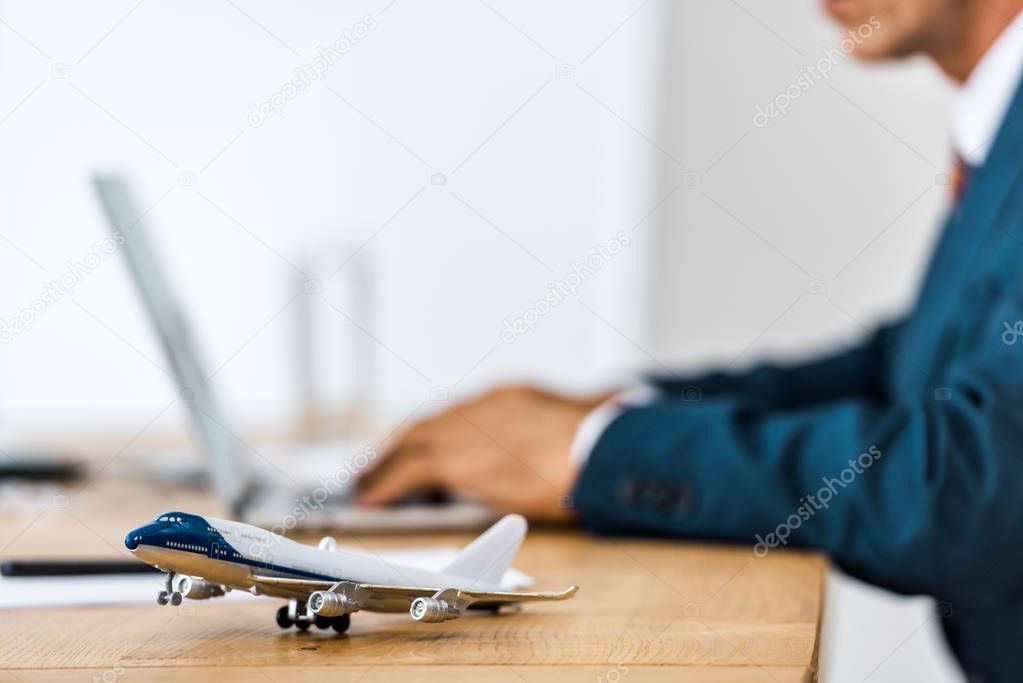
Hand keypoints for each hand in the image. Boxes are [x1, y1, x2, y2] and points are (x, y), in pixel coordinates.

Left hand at [357, 385, 612, 521]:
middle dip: (403, 443)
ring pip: (410, 443)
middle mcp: (483, 405)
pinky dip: (384, 484)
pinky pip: (406, 471)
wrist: (597, 447)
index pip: (464, 413)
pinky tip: (371, 499)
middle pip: (430, 423)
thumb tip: (614, 404)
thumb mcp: (595, 417)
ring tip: (365, 482)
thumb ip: (590, 412)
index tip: (425, 443)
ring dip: (384, 463)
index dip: (441, 430)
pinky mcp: (454, 459)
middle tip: (380, 461)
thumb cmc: (607, 441)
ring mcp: (466, 428)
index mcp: (514, 396)